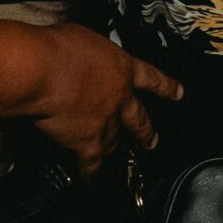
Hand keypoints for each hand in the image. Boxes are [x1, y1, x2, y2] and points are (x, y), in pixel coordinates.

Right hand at [28, 27, 181, 175]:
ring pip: (115, 142)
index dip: (166, 86)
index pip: (151, 78)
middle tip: (153, 141)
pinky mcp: (86, 143)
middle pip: (139, 119)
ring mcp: (106, 124)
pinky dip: (91, 176)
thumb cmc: (57, 47)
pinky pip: (92, 165)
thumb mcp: (84, 37)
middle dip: (146, 131)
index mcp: (122, 69)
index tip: (179, 93)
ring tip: (118, 161)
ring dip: (116, 150)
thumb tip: (87, 53)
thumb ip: (93, 52)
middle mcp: (120, 98)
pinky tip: (92, 185)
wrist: (43, 70)